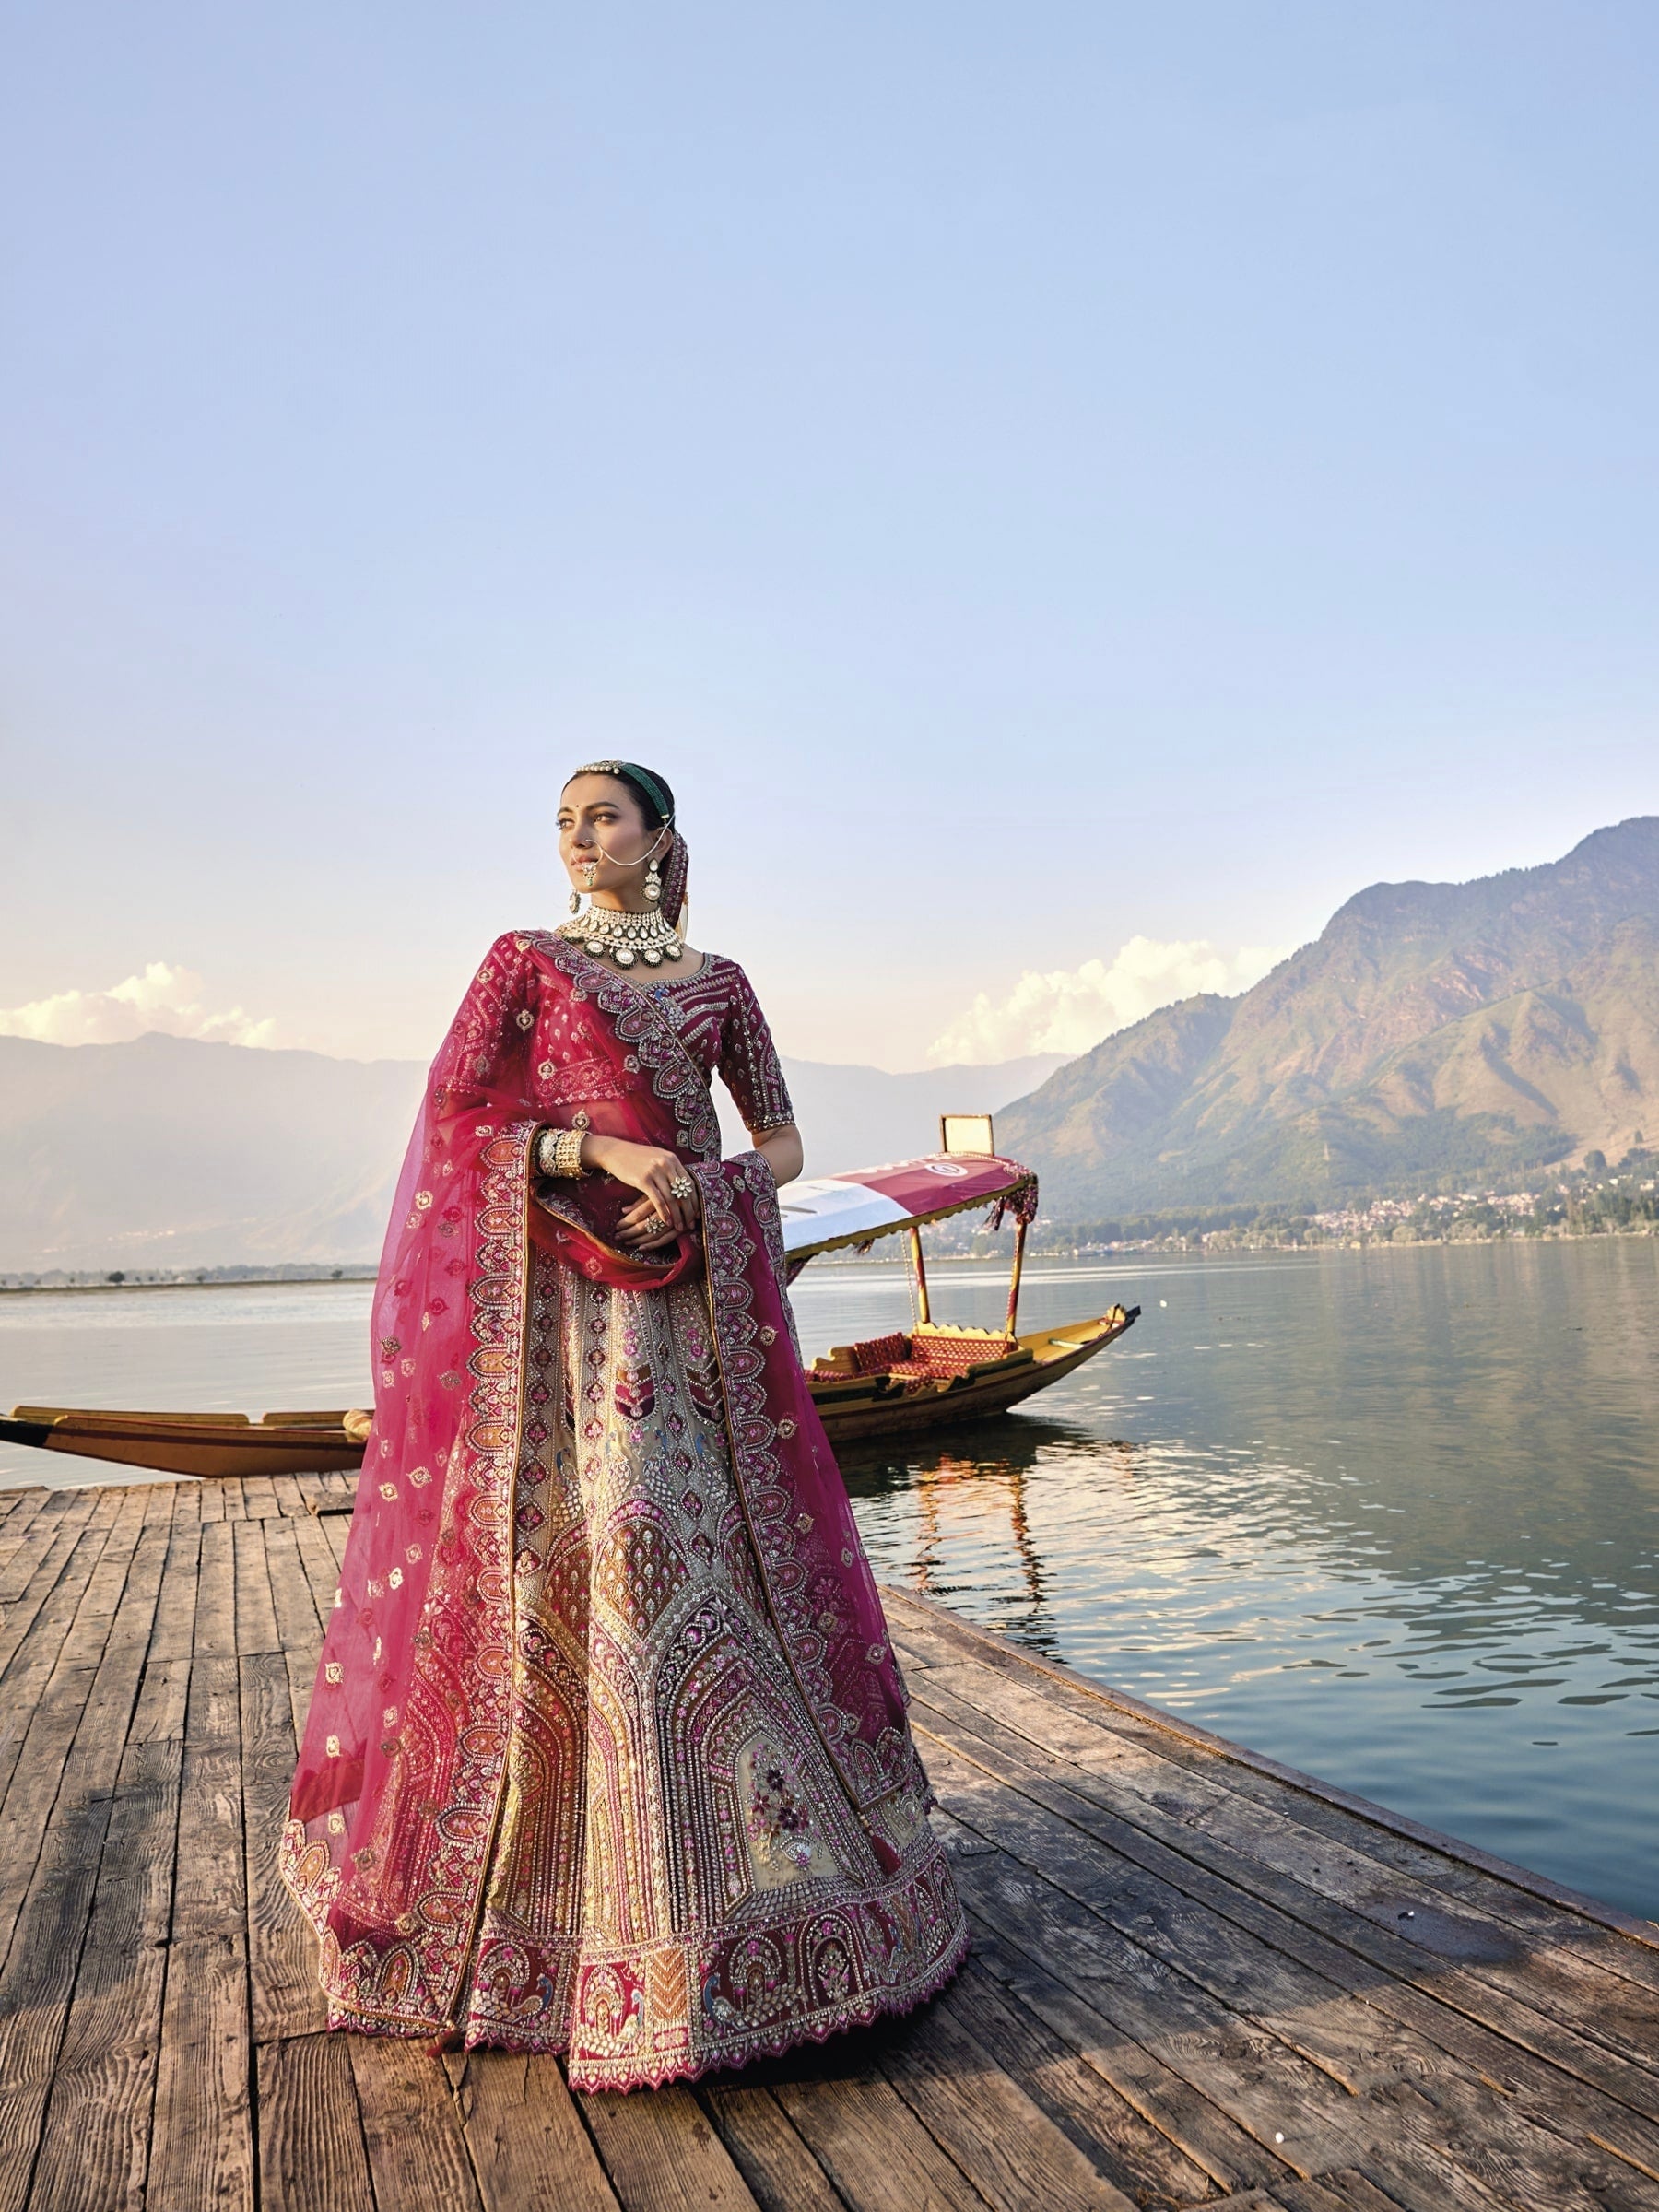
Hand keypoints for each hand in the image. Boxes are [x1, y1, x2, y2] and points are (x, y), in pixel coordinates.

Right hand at [584, 1135, 701, 1249]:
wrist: (615, 1152)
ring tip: (679, 1226)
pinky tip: (666, 1222)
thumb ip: (670, 1169)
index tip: (697, 1212)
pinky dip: (664, 1213)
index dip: (694, 1200)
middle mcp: (667, 1164)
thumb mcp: (657, 1158)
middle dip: (689, 1210)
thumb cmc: (636, 1158)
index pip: (689, 1183)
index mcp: (672, 1159)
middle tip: (691, 1223)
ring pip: (672, 1198)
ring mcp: (655, 1171)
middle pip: (684, 1192)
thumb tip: (683, 1185)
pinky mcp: (643, 1180)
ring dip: (677, 1215)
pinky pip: (658, 1200)